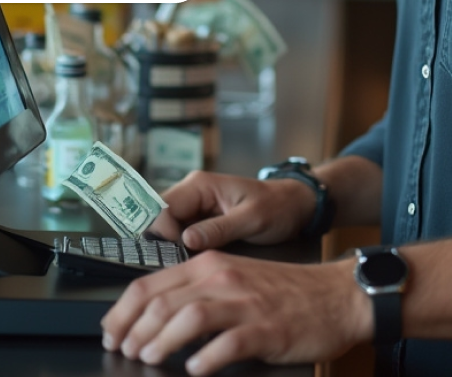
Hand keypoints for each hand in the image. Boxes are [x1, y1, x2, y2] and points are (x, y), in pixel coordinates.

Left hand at [101, 252, 370, 374]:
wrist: (334, 296)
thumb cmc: (283, 292)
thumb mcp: (234, 279)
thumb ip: (198, 290)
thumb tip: (155, 315)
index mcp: (210, 264)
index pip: (151, 283)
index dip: (123, 311)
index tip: (111, 332)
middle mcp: (222, 278)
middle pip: (163, 301)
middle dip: (135, 329)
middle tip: (124, 351)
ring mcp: (244, 303)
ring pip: (189, 317)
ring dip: (162, 341)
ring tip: (148, 359)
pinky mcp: (265, 329)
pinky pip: (228, 343)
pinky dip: (206, 358)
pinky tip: (195, 369)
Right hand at [148, 170, 316, 250]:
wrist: (293, 206)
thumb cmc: (276, 208)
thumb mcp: (251, 219)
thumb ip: (219, 229)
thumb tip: (186, 240)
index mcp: (200, 184)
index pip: (163, 205)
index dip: (163, 231)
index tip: (178, 254)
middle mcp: (191, 191)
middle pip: (159, 216)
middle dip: (163, 242)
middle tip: (180, 265)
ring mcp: (193, 206)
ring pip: (165, 227)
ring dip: (170, 247)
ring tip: (187, 266)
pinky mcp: (198, 220)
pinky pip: (178, 234)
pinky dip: (180, 249)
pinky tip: (192, 262)